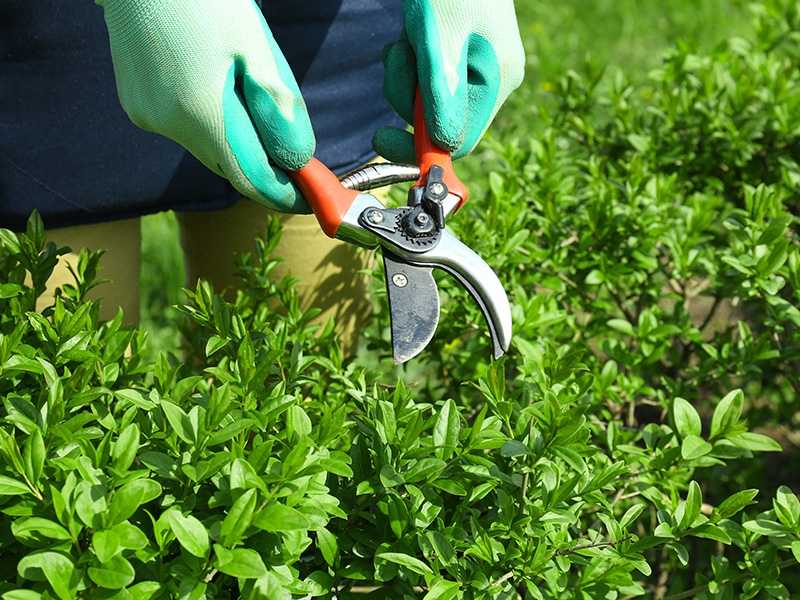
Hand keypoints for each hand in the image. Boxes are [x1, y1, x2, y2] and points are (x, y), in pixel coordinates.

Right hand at [97, 0, 314, 211]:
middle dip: (266, 169)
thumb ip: (279, 107)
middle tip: (297, 160)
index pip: (252, 179)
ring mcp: (147, 116)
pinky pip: (186, 130)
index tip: (311, 197)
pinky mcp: (137, 105)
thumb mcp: (255, 47)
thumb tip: (299, 159)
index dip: (285, 194)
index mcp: (201, 113)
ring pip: (209, 149)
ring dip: (239, 143)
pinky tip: (219, 89)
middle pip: (231, 166)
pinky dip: (213, 125)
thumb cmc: (207, 0)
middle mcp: (168, 125)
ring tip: (257, 109)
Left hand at [374, 0, 525, 162]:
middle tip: (399, 58)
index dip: (420, 146)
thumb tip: (443, 147)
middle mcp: (492, 78)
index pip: (459, 141)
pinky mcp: (456, 54)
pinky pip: (425, 76)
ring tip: (406, 38)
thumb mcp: (439, 37)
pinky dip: (409, 60)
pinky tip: (409, 33)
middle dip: (408, 97)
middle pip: (440, 120)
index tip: (381, 137)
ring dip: (404, 75)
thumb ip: (440, 92)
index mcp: (498, 80)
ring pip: (427, 99)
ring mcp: (475, 66)